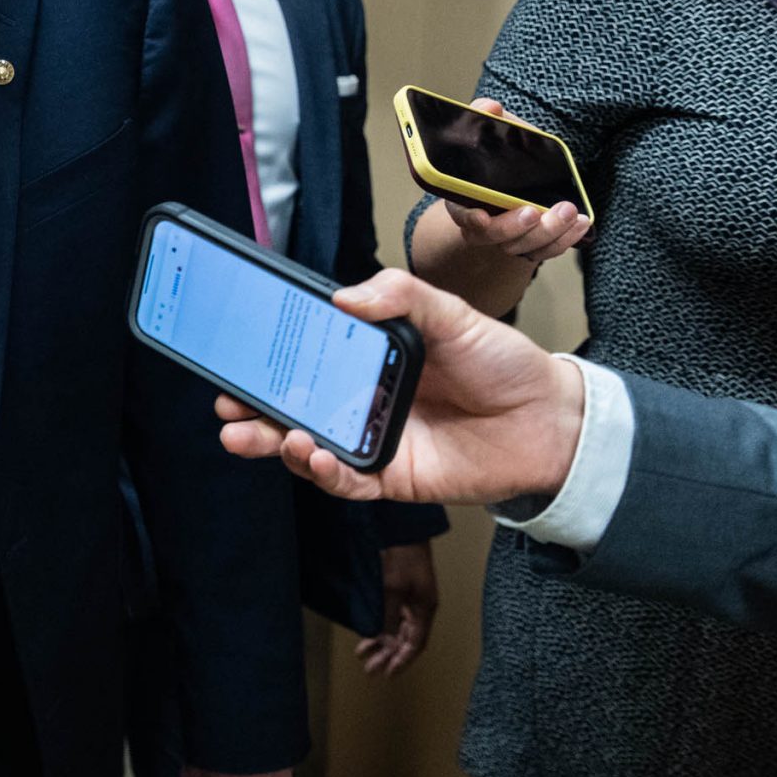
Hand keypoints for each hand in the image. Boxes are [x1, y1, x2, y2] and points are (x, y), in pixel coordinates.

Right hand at [216, 268, 585, 504]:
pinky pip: (348, 480)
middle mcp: (365, 399)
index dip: (269, 358)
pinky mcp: (393, 477)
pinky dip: (323, 471)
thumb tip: (344, 297)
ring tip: (250, 434)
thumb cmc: (505, 364)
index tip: (235, 352)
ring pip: (308, 446)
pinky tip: (309, 454)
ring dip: (274, 442)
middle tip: (224, 405)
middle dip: (252, 409)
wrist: (552, 419)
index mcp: (371, 358)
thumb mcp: (454, 315)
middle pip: (294, 406)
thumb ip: (402, 296)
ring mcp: (375, 440)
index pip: (307, 357)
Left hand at [357, 541, 438, 675]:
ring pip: (396, 629)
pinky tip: (367, 634)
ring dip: (381, 642)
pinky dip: (380, 627)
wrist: (404, 531)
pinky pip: (391, 617)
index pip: (415, 644)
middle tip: (370, 670)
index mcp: (424, 610)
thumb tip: (382, 638)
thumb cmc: (403, 558)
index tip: (388, 674)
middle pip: (405, 639)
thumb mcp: (394, 589)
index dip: (402, 661)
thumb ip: (388, 615)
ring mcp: (411, 599)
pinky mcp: (402, 591)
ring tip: (363, 654)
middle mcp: (420, 608)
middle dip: (388, 656)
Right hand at [439, 101, 590, 261]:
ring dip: (547, 233)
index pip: (461, 214)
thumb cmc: (494, 153)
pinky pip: (546, 249)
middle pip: (494, 236)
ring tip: (569, 213)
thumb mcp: (486, 132)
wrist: (508, 176)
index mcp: (464, 198)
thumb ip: (481, 118)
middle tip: (536, 211)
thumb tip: (490, 107)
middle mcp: (483, 224)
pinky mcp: (533, 242)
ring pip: (523, 247)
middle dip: (515, 227)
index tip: (482, 216)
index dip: (471, 218)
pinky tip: (581, 223)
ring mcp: (509, 237)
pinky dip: (564, 240)